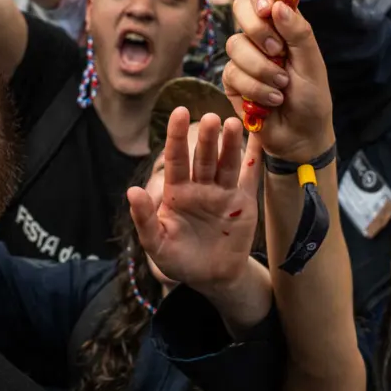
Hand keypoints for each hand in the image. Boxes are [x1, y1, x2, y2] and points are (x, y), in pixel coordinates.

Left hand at [128, 109, 261, 297]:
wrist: (212, 279)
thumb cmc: (179, 260)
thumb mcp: (156, 244)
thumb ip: (144, 219)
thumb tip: (132, 191)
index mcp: (177, 192)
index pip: (176, 158)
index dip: (176, 136)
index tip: (178, 111)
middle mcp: (200, 187)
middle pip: (204, 158)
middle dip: (207, 138)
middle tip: (211, 117)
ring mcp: (223, 193)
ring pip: (226, 163)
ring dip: (230, 144)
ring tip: (233, 122)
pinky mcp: (243, 202)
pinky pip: (250, 177)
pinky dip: (255, 158)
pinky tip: (259, 138)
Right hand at [223, 0, 333, 161]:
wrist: (301, 136)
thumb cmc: (312, 98)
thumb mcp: (312, 64)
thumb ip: (299, 33)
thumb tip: (278, 6)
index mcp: (283, 25)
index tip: (268, 9)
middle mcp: (260, 36)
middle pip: (240, 9)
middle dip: (257, 30)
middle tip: (277, 51)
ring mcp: (244, 57)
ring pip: (235, 45)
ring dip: (262, 69)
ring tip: (282, 86)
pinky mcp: (232, 80)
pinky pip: (232, 73)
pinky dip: (255, 88)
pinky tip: (271, 100)